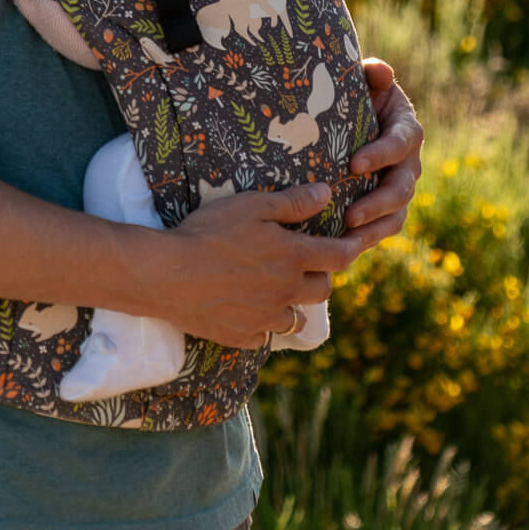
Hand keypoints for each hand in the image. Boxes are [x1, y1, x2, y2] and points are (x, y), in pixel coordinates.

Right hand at [157, 182, 366, 350]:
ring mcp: (265, 318)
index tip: (358, 244)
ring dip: (293, 305)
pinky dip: (262, 324)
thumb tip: (326, 193)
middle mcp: (286, 291)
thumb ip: (292, 202)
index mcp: (292, 257)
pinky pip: (264, 335)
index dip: (352, 248)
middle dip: (320, 277)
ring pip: (296, 318)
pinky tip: (249, 311)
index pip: (338, 256)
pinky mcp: (242, 336)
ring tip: (279, 292)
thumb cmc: (210, 232)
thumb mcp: (252, 205)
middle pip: (322, 290)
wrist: (169, 273)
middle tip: (307, 266)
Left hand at [345, 59, 422, 246]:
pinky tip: (345, 245)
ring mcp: (400, 187)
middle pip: (401, 187)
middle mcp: (409, 162)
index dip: (381, 154)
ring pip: (396, 214)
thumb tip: (380, 71)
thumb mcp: (364, 80)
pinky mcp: (387, 207)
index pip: (401, 143)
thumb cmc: (356, 95)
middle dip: (377, 202)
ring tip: (347, 234)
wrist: (349, 119)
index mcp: (406, 129)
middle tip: (350, 213)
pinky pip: (385, 227)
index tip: (354, 164)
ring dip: (374, 227)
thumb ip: (372, 73)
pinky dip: (368, 238)